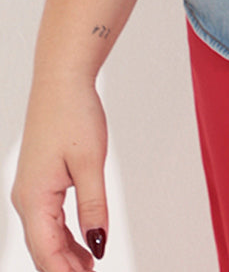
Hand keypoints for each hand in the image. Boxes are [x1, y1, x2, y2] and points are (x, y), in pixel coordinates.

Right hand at [12, 78, 108, 270]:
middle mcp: (25, 199)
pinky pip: (48, 220)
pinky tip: (83, 245)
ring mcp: (30, 191)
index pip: (46, 253)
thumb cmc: (73, 114)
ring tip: (90, 270)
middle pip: (42, 250)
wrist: (61, 81)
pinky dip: (64, 237)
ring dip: (66, 257)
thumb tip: (97, 245)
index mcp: (33, 198)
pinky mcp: (39, 182)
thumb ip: (93, 207)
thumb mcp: (90, 163)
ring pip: (45, 237)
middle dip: (64, 270)